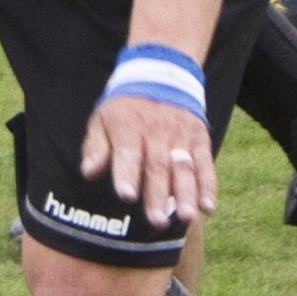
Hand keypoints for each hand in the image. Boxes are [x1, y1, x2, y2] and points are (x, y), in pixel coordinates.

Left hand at [80, 88, 215, 227]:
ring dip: (186, 194)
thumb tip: (88, 172)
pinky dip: (208, 186)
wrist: (160, 73)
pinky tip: (207, 206)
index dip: (127, 175)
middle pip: (157, 167)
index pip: (128, 153)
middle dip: (158, 196)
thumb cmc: (124, 107)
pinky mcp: (199, 139)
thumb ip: (96, 147)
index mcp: (128, 127)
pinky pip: (205, 164)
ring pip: (184, 168)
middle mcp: (156, 132)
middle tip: (157, 222)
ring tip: (185, 216)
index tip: (127, 196)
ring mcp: (180, 136)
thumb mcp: (102, 118)